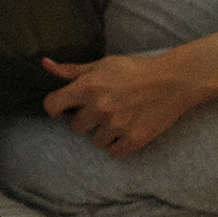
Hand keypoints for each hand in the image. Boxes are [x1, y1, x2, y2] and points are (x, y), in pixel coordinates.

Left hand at [40, 54, 211, 156]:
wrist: (173, 81)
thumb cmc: (135, 69)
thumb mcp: (102, 64)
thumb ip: (71, 70)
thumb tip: (44, 64)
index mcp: (88, 87)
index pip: (52, 106)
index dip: (56, 108)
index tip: (65, 108)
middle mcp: (99, 108)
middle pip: (75, 127)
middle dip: (86, 119)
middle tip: (103, 108)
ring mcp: (116, 126)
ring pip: (95, 141)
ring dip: (104, 132)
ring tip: (119, 117)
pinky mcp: (132, 140)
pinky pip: (113, 152)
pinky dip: (119, 144)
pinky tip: (128, 128)